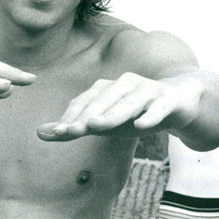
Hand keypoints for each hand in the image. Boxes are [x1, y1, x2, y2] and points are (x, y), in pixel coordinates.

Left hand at [37, 72, 200, 140]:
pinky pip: (159, 107)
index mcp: (108, 88)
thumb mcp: (106, 124)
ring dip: (113, 114)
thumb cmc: (137, 113)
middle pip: (104, 101)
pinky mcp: (169, 99)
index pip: (85, 102)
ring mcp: (149, 90)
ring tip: (97, 125)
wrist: (179, 103)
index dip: (71, 117)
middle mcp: (126, 84)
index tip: (57, 134)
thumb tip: (40, 133)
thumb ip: (75, 128)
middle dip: (88, 116)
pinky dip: (151, 116)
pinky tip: (142, 126)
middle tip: (72, 131)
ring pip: (129, 103)